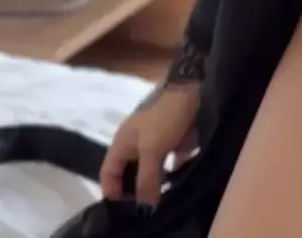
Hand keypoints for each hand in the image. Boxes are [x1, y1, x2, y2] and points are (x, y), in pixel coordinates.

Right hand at [99, 82, 200, 207]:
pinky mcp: (173, 142)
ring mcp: (154, 142)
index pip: (108, 173)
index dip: (112, 192)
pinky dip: (168, 175)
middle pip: (127, 173)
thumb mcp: (152, 149)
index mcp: (121, 143)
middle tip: (143, 209)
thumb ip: (146, 178)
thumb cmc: (165, 117)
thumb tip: (144, 207)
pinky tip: (175, 186)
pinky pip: (166, 164)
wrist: (193, 90)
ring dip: (151, 184)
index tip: (123, 211)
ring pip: (147, 170)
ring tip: (158, 202)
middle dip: (133, 191)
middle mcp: (134, 144)